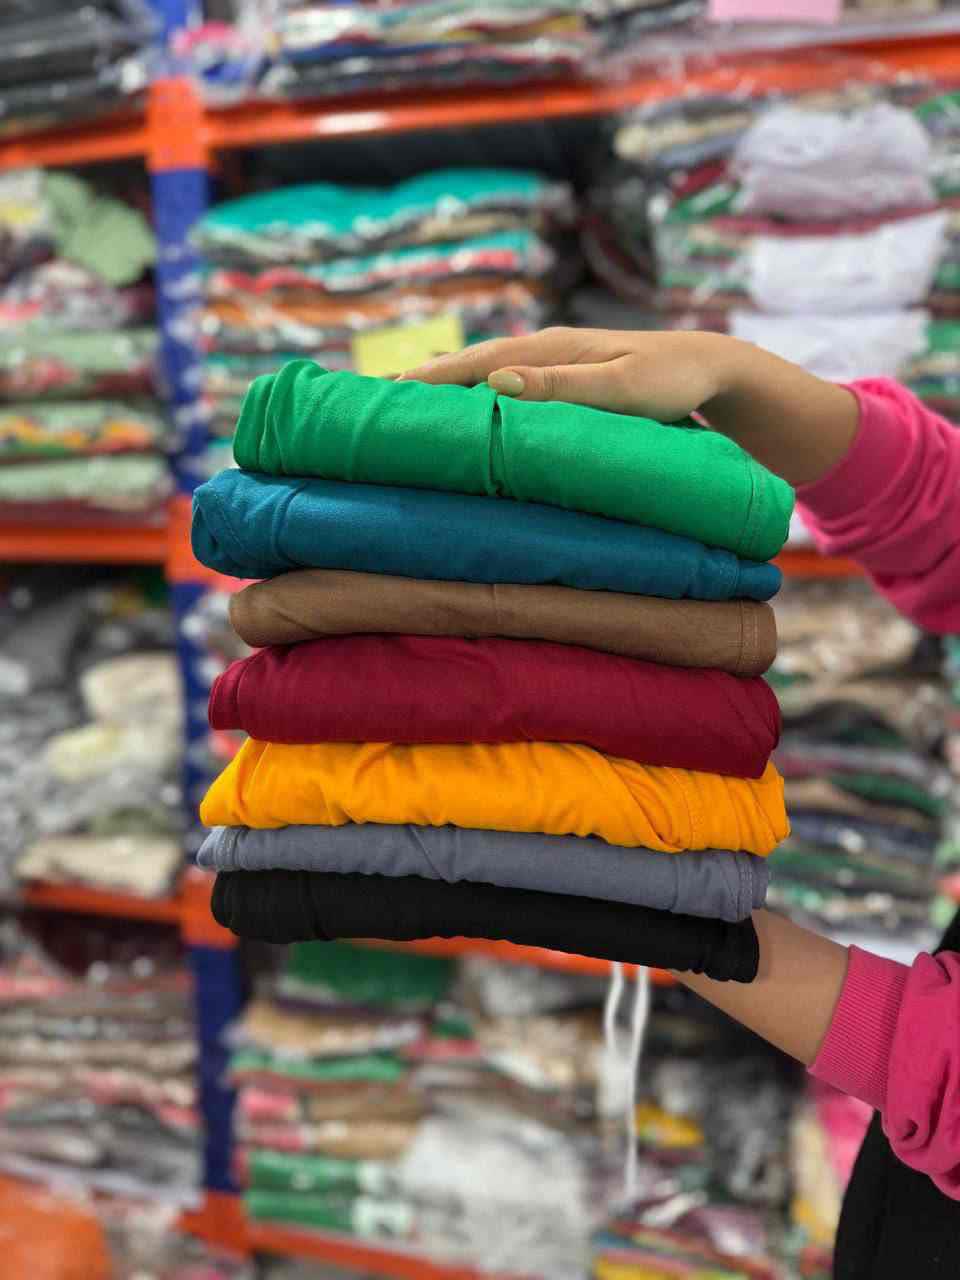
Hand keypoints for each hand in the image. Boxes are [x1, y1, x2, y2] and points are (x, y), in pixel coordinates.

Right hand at [401, 325, 858, 487]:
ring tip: (407, 402)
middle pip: (472, 363)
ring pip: (488, 371)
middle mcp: (546, 349)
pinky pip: (509, 381)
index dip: (432, 380)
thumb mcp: (620, 386)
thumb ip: (561, 387)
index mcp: (551, 348)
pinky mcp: (566, 375)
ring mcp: (555, 360)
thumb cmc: (671, 379)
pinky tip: (467, 406)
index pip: (477, 364)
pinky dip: (479, 391)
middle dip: (426, 380)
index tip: (388, 395)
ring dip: (448, 385)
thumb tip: (496, 382)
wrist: (713, 367)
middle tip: (376, 400)